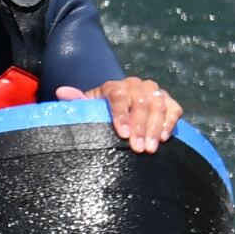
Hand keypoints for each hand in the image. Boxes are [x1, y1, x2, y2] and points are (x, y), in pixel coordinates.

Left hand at [57, 77, 181, 153]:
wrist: (121, 112)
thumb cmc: (101, 114)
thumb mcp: (88, 110)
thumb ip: (77, 102)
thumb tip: (61, 92)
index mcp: (113, 86)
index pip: (119, 96)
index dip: (121, 114)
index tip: (123, 134)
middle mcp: (135, 84)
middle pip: (141, 102)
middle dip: (140, 127)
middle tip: (138, 149)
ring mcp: (153, 91)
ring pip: (159, 105)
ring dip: (156, 127)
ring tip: (151, 149)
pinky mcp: (168, 100)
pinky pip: (174, 108)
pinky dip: (170, 122)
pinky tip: (163, 138)